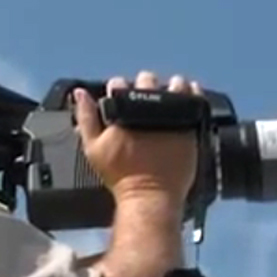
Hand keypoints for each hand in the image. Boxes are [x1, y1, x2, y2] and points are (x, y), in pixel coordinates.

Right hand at [73, 71, 204, 204]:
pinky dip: (193, 94)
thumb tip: (80, 93)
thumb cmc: (121, 175)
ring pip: (174, 86)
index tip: (121, 98)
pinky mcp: (191, 124)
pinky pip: (196, 100)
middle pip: (146, 81)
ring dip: (171, 87)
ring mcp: (172, 113)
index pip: (119, 84)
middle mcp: (148, 105)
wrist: (150, 195)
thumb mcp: (94, 147)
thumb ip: (86, 117)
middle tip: (145, 99)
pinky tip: (190, 96)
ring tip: (170, 95)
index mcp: (123, 107)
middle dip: (144, 86)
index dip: (118, 89)